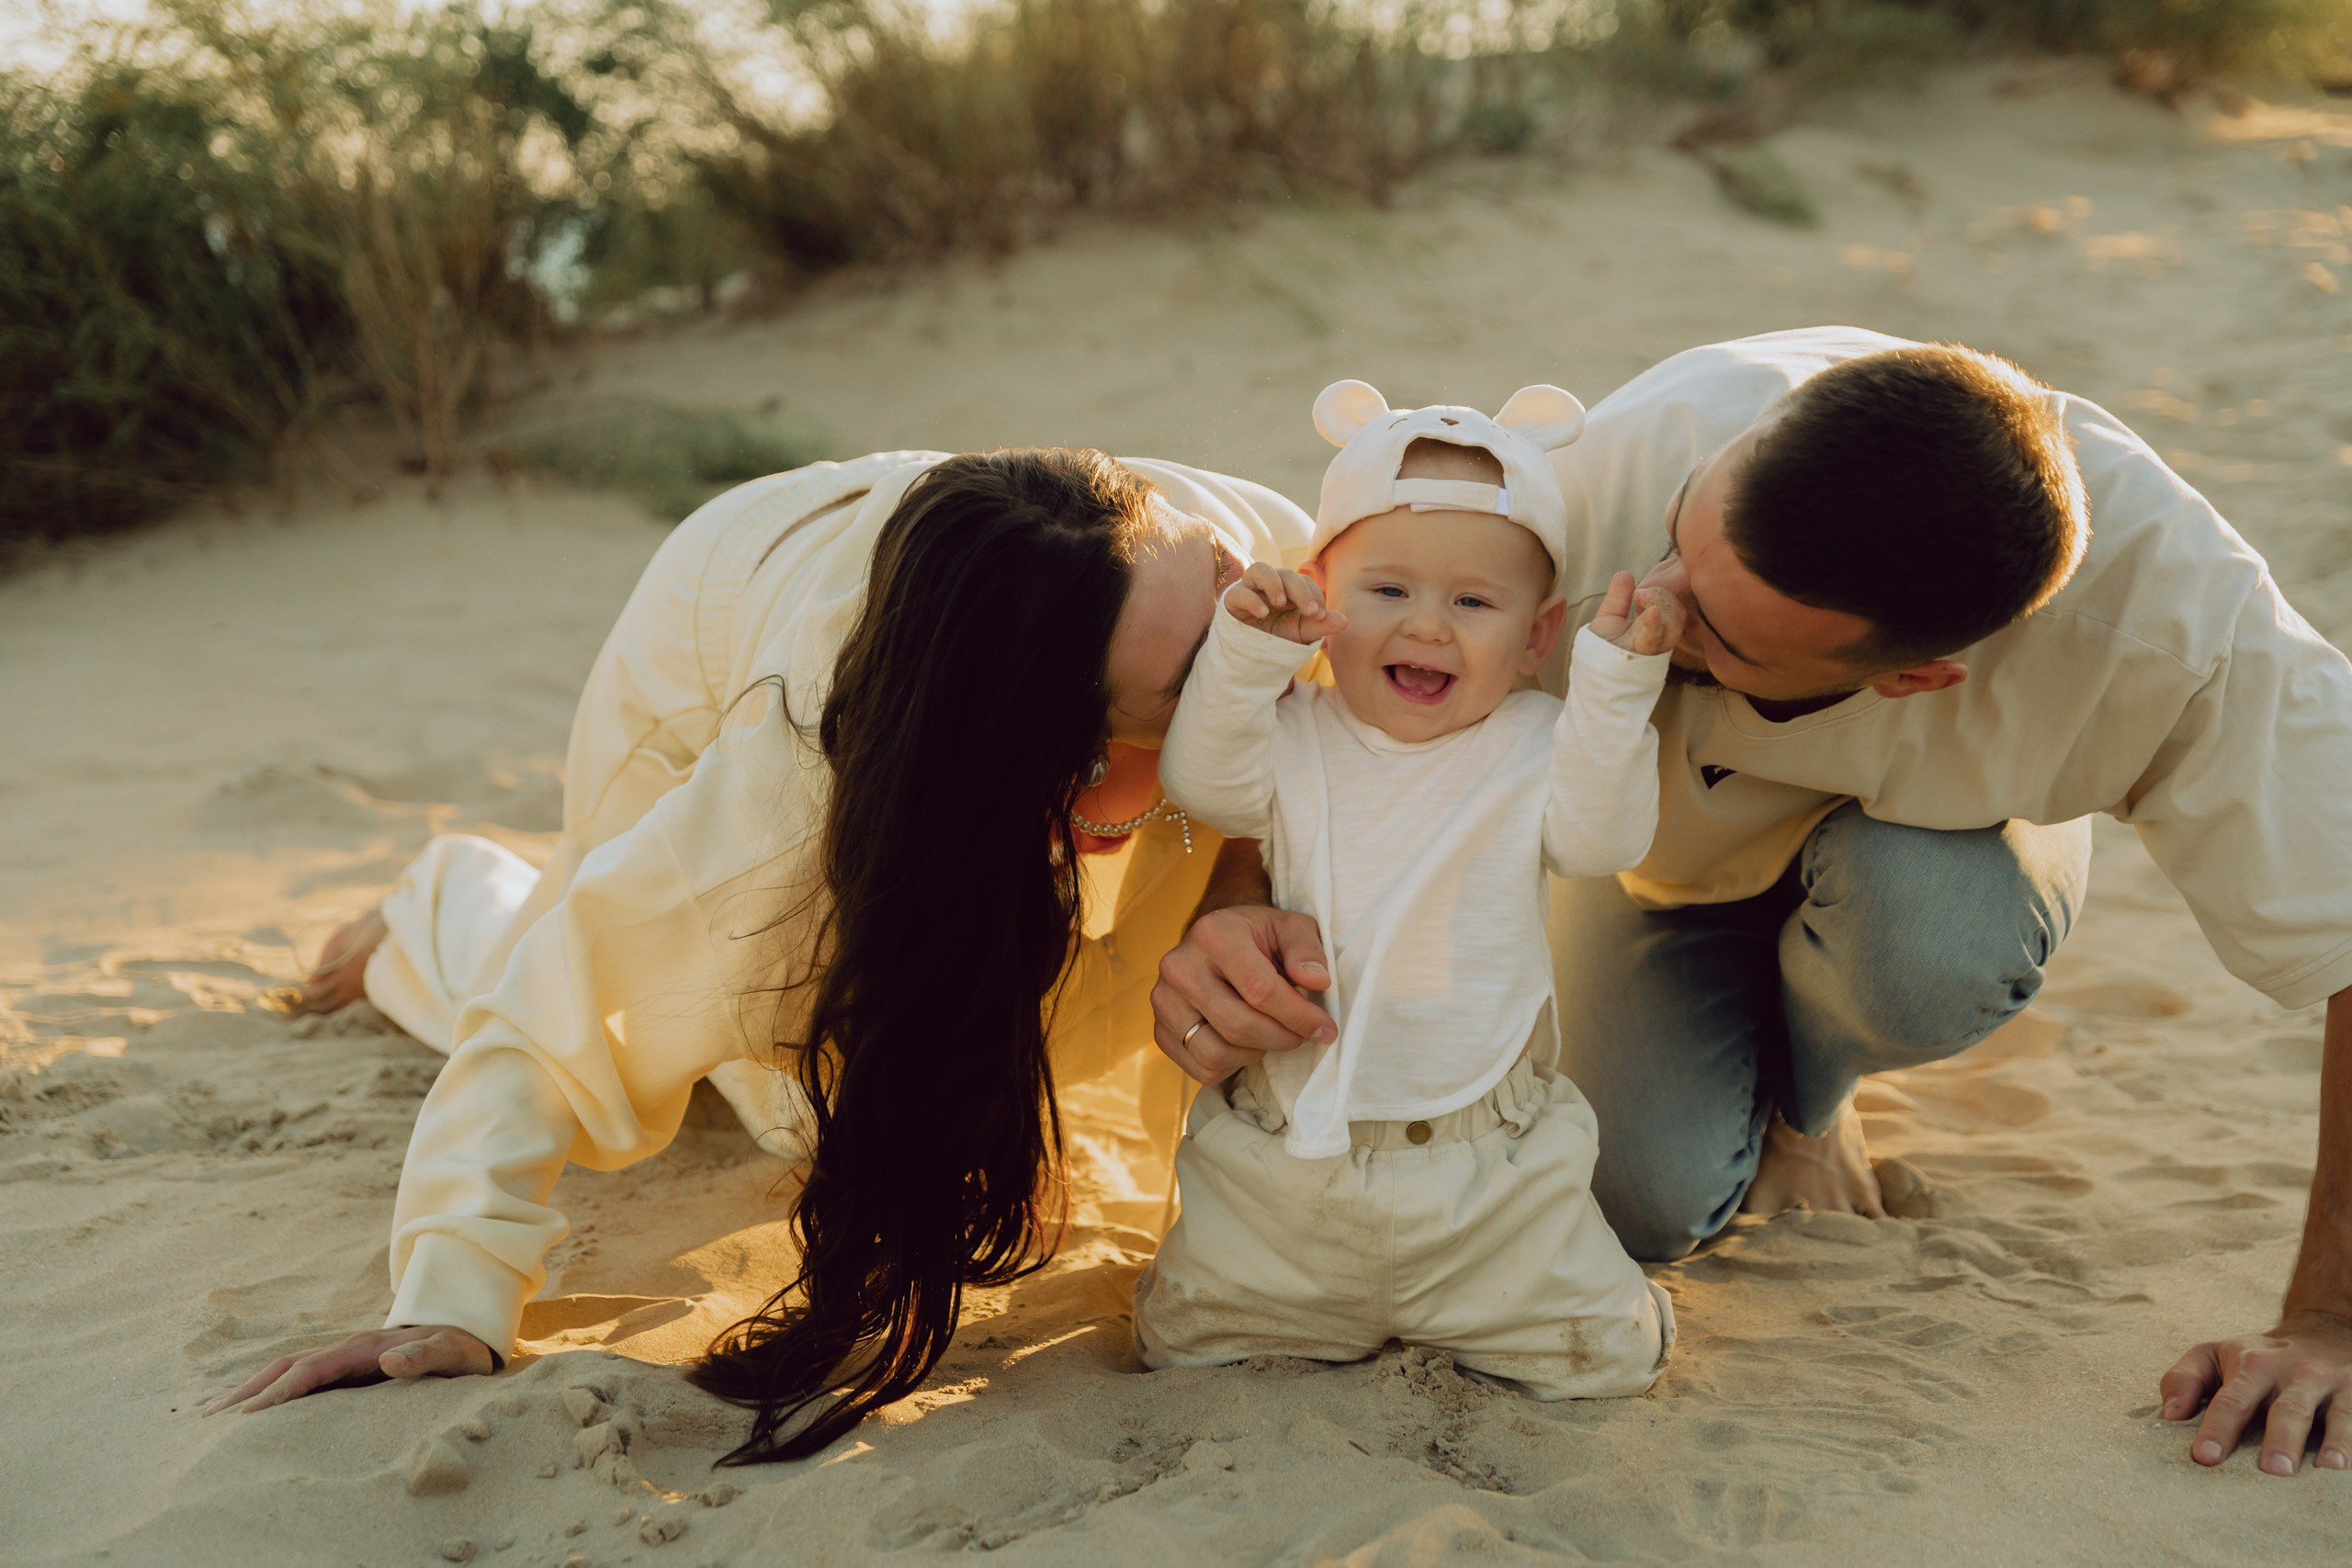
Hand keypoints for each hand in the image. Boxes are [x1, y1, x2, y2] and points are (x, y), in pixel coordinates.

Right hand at [200, 1325, 495, 1415]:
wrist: (467, 1333)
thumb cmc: (461, 1349)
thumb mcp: (454, 1353)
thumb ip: (426, 1356)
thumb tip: (389, 1360)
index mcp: (366, 1348)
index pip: (314, 1371)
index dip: (282, 1391)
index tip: (250, 1414)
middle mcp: (346, 1349)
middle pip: (286, 1367)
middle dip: (248, 1391)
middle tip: (210, 1419)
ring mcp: (341, 1357)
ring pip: (284, 1370)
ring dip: (249, 1389)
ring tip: (211, 1415)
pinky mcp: (342, 1368)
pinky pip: (296, 1378)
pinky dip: (266, 1390)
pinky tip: (245, 1410)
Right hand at [1152, 903, 1335, 1084]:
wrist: (1217, 943)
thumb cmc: (1260, 937)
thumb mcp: (1291, 928)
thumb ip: (1307, 951)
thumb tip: (1317, 982)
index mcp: (1213, 934)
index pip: (1260, 990)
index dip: (1299, 1017)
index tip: (1325, 1029)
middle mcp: (1178, 966)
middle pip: (1238, 1026)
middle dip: (1282, 1038)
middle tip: (1302, 1035)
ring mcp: (1163, 1001)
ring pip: (1216, 1053)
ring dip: (1256, 1053)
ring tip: (1272, 1035)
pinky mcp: (1160, 1031)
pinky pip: (1202, 1068)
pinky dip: (1232, 1065)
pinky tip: (1246, 1043)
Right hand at [1225, 563, 1344, 645]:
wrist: (1251, 655)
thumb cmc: (1279, 638)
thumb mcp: (1303, 633)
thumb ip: (1321, 625)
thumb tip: (1345, 621)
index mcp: (1289, 588)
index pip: (1304, 581)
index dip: (1314, 594)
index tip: (1321, 615)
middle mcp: (1270, 583)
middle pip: (1285, 574)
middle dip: (1300, 591)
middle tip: (1311, 612)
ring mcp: (1250, 589)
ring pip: (1259, 569)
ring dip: (1273, 583)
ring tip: (1282, 602)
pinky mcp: (1232, 600)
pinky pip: (1239, 592)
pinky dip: (1252, 600)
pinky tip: (1263, 614)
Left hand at [1588, 568, 1684, 656]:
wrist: (1592, 671)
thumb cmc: (1603, 648)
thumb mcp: (1610, 617)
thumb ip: (1619, 597)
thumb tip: (1626, 574)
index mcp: (1656, 626)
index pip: (1673, 605)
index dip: (1668, 591)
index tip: (1656, 580)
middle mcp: (1661, 637)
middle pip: (1677, 613)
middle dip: (1666, 597)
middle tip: (1645, 591)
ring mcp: (1655, 646)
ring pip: (1672, 624)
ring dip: (1662, 605)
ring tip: (1643, 595)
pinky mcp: (1644, 654)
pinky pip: (1654, 638)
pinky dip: (1655, 624)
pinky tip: (1654, 611)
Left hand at [2160, 1310, 2351, 1473]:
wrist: (2325, 1330)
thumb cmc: (2259, 1356)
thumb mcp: (2215, 1354)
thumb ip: (2185, 1380)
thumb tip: (2169, 1415)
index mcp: (2251, 1365)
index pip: (2231, 1400)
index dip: (2217, 1428)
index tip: (2205, 1457)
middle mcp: (2294, 1373)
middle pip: (2286, 1410)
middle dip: (2279, 1440)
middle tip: (2271, 1471)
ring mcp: (2332, 1385)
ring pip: (2333, 1416)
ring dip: (2330, 1443)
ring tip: (2324, 1469)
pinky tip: (2348, 1467)